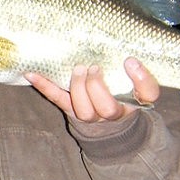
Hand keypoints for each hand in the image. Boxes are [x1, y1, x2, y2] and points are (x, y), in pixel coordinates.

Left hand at [25, 57, 158, 121]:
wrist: (111, 124)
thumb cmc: (124, 91)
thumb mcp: (137, 81)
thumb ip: (137, 68)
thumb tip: (130, 55)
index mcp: (136, 101)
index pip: (148, 94)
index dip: (140, 79)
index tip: (130, 60)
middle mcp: (115, 112)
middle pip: (107, 108)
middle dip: (97, 87)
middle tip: (94, 68)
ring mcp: (91, 114)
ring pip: (84, 111)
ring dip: (78, 89)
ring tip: (77, 70)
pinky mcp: (71, 109)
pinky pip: (57, 99)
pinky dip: (44, 86)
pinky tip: (31, 72)